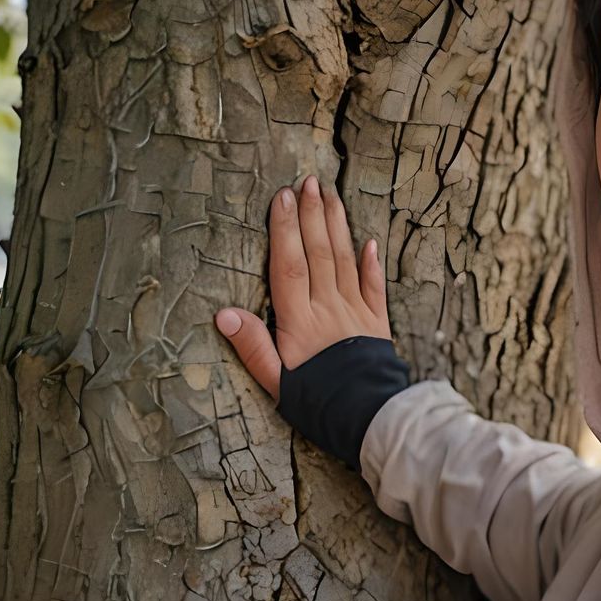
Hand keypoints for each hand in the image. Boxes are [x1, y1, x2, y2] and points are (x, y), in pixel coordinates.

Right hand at [215, 173, 391, 400]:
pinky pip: (374, 287)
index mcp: (299, 321)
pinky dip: (371, 262)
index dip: (284, 228)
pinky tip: (368, 241)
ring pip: (345, 261)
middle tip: (308, 182)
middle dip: (312, 215)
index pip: (289, 265)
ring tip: (330, 196)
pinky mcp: (378, 324)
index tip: (282, 197)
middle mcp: (328, 309)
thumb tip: (223, 313)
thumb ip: (252, 346)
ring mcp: (356, 313)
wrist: (369, 418)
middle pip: (318, 253)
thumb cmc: (317, 402)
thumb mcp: (275, 382)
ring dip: (336, 226)